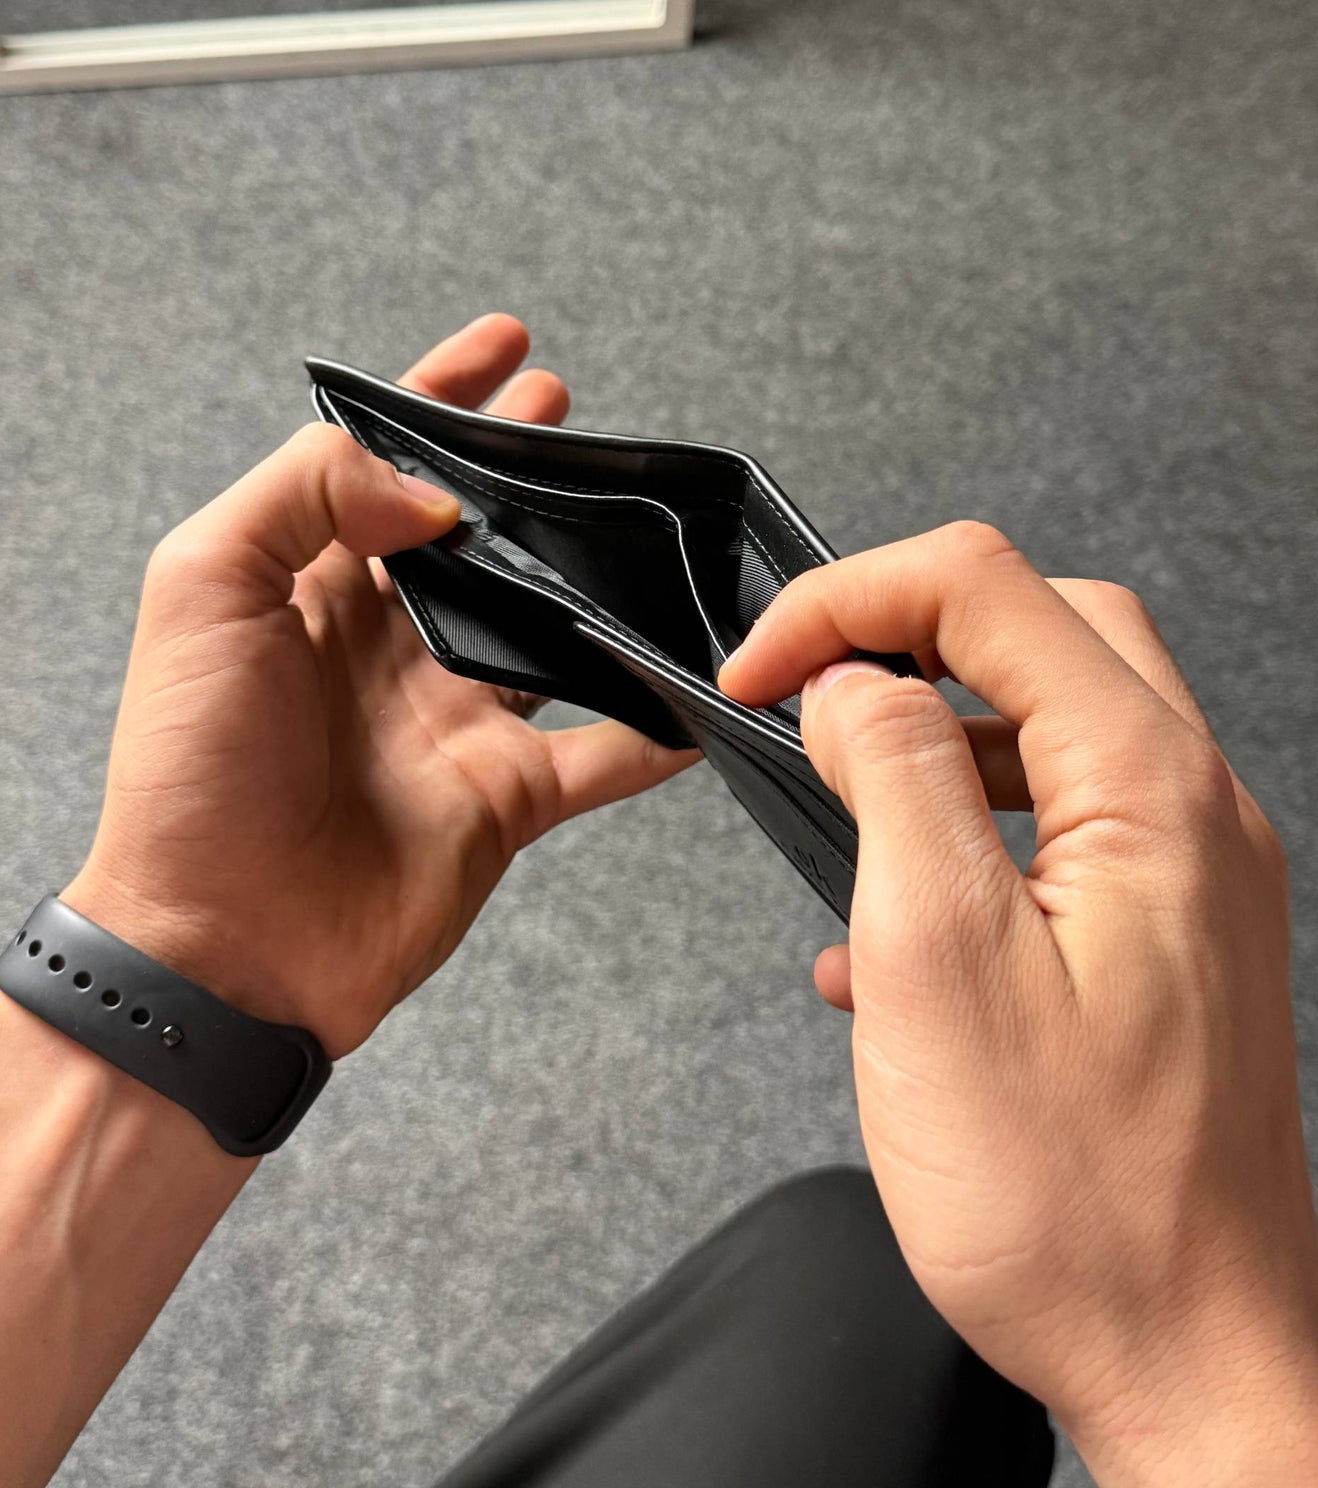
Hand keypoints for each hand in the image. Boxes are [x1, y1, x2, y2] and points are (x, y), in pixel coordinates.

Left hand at [66, 315, 693, 1058]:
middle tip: (570, 416)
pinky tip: (698, 692)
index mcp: (309, 585)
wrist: (223, 946)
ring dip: (598, 580)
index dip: (441, 397)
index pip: (384, 463)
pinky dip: (656, 728)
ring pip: (549, 630)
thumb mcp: (204, 589)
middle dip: (523, 472)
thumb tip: (431, 491)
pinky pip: (601, 753)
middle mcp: (386, 645)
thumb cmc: (188, 776)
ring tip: (651, 526)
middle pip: (476, 536)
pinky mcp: (502, 796)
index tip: (502, 347)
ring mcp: (451, 719)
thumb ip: (307, 495)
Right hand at [719, 522, 1317, 1484]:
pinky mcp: (1164, 939)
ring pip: (1053, 720)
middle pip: (1041, 625)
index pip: (985, 587)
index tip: (759, 674)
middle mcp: (1188, 807)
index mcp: (1143, 784)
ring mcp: (1187, 874)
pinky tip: (892, 929)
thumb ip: (892, 776)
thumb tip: (851, 681)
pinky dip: (968, 825)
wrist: (1192, 1363)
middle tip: (805, 688)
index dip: (848, 602)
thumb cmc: (1074, 1198)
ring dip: (936, 731)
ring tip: (844, 802)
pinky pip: (1060, 824)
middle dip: (906, 631)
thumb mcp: (935, 955)